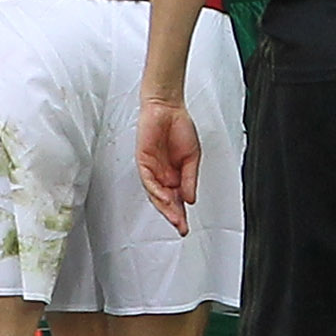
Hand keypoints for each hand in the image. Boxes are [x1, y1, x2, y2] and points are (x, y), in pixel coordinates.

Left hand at [136, 96, 201, 234]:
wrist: (168, 108)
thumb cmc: (180, 127)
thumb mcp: (192, 156)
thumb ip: (190, 178)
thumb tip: (190, 199)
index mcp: (175, 175)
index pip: (177, 200)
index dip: (181, 214)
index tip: (186, 227)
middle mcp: (162, 175)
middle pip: (166, 201)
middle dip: (174, 215)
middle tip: (181, 227)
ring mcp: (152, 170)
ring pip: (156, 194)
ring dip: (165, 207)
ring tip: (175, 217)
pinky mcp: (143, 162)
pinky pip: (148, 181)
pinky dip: (156, 190)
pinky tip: (165, 197)